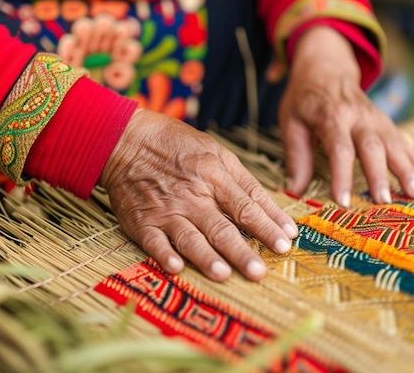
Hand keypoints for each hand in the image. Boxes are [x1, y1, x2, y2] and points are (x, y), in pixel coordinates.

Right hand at [99, 108, 297, 281]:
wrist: (127, 140)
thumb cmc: (178, 146)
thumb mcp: (217, 153)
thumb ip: (246, 184)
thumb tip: (277, 215)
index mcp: (213, 176)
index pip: (246, 207)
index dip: (267, 227)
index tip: (285, 245)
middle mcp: (191, 195)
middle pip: (220, 227)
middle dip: (241, 251)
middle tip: (259, 272)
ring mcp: (165, 210)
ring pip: (189, 237)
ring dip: (205, 256)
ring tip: (222, 274)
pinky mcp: (142, 221)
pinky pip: (153, 241)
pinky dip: (163, 254)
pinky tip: (175, 267)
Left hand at [278, 26, 413, 206]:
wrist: (325, 68)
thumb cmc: (304, 100)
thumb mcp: (290, 122)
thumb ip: (296, 156)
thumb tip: (295, 189)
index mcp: (330, 116)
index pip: (339, 149)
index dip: (342, 176)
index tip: (344, 201)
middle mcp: (357, 115)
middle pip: (371, 146)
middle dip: (379, 175)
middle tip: (384, 202)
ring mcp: (375, 117)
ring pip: (393, 143)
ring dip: (405, 169)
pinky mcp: (385, 120)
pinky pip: (401, 139)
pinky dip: (412, 158)